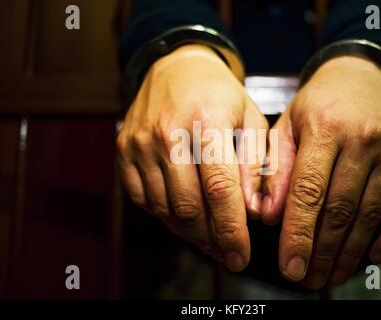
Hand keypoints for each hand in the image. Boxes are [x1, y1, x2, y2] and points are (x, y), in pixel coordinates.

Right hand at [117, 44, 267, 271]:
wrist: (175, 66)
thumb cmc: (219, 94)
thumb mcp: (250, 119)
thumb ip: (257, 165)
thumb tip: (255, 212)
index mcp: (207, 120)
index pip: (219, 188)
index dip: (231, 229)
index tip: (241, 256)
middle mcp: (168, 133)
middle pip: (188, 206)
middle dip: (211, 237)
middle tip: (228, 250)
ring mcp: (140, 143)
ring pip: (164, 208)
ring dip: (190, 230)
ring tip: (210, 235)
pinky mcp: (124, 150)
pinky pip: (143, 199)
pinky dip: (165, 215)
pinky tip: (185, 213)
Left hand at [263, 56, 380, 287]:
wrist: (365, 75)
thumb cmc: (319, 103)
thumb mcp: (288, 125)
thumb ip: (276, 170)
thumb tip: (267, 217)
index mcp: (326, 128)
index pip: (309, 192)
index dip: (299, 234)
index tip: (290, 267)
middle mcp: (364, 140)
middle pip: (341, 209)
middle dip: (322, 251)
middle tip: (308, 278)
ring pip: (372, 214)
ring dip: (351, 252)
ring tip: (332, 274)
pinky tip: (371, 256)